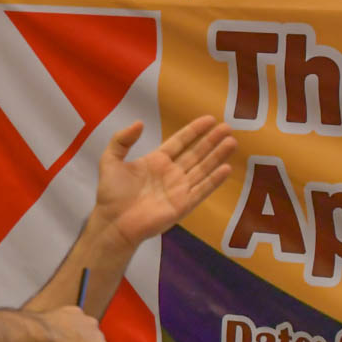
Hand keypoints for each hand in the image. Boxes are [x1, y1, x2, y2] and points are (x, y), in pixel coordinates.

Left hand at [94, 116, 236, 248]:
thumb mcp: (110, 160)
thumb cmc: (111, 193)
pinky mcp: (183, 205)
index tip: (210, 119)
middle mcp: (171, 173)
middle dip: (212, 140)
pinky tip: (226, 168)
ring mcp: (179, 189)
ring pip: (203, 169)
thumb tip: (140, 123)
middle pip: (196, 153)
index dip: (194, 130)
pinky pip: (202, 190)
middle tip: (228, 127)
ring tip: (232, 142)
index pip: (180, 142)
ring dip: (217, 156)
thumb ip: (122, 140)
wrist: (113, 222)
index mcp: (156, 161)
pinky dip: (214, 180)